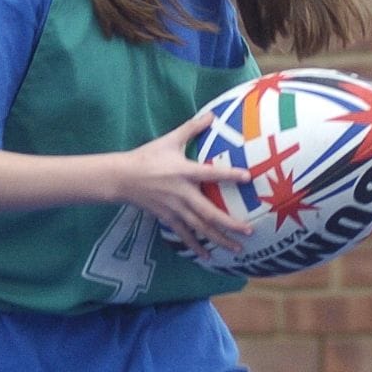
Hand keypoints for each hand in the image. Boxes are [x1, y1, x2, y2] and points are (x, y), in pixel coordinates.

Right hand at [117, 113, 251, 262]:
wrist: (122, 177)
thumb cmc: (147, 156)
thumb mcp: (170, 140)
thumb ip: (192, 128)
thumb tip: (211, 115)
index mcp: (184, 172)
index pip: (211, 174)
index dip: (229, 175)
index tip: (247, 177)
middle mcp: (182, 194)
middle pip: (209, 212)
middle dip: (230, 224)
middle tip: (249, 231)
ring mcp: (175, 209)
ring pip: (200, 228)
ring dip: (219, 239)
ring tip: (237, 249)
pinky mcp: (167, 218)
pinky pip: (184, 235)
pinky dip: (196, 246)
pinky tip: (208, 256)